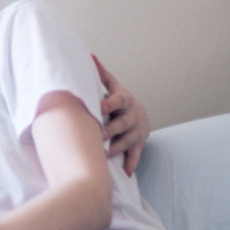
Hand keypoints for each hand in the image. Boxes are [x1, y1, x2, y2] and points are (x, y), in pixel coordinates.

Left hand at [94, 55, 149, 175]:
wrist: (140, 114)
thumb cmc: (119, 100)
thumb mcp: (113, 86)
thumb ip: (101, 74)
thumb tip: (89, 55)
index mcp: (125, 100)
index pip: (118, 101)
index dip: (110, 104)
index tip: (100, 107)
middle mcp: (133, 116)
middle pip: (124, 123)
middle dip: (113, 129)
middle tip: (101, 135)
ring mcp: (137, 131)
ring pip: (129, 141)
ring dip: (118, 148)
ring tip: (105, 154)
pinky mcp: (139, 145)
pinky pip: (136, 156)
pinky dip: (130, 164)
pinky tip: (124, 174)